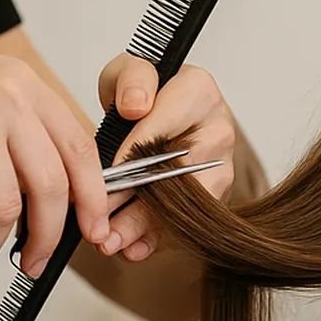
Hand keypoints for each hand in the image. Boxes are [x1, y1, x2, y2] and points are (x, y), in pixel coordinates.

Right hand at [0, 30, 111, 276]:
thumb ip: (16, 124)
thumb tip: (45, 186)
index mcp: (23, 84)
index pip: (79, 149)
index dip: (92, 197)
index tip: (93, 228)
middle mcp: (7, 102)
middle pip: (52, 186)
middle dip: (48, 236)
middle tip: (35, 261)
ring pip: (6, 209)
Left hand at [93, 55, 236, 261]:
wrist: (158, 112)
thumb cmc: (142, 93)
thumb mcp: (127, 72)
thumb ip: (131, 79)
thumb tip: (137, 106)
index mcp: (200, 93)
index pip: (164, 127)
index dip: (132, 154)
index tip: (105, 174)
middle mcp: (218, 130)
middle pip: (177, 173)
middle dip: (135, 201)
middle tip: (101, 220)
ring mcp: (219, 167)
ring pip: (184, 204)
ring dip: (144, 227)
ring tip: (111, 242)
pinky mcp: (213, 195)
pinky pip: (187, 222)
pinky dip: (156, 238)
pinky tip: (132, 248)